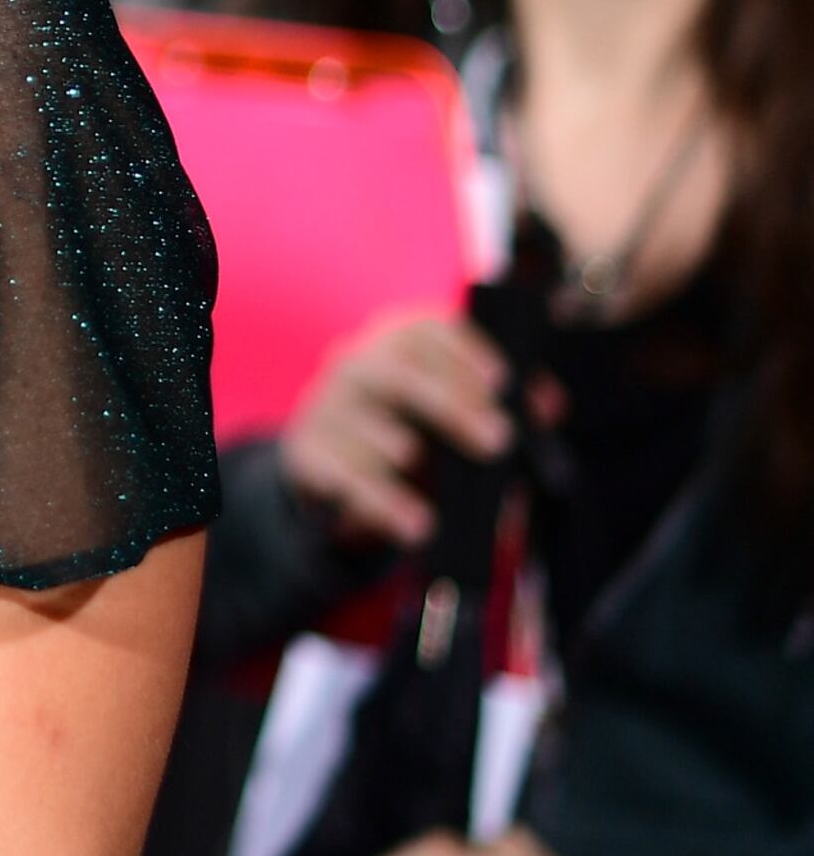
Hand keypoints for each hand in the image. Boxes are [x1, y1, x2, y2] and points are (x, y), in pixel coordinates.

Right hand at [277, 310, 512, 547]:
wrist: (336, 470)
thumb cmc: (411, 428)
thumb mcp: (451, 408)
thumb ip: (498, 403)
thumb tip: (548, 407)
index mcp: (393, 346)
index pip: (421, 330)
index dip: (462, 349)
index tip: (502, 380)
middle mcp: (353, 367)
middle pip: (392, 369)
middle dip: (446, 401)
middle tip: (498, 440)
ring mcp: (324, 410)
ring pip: (354, 418)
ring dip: (392, 441)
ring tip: (421, 463)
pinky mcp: (306, 456)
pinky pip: (339, 475)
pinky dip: (379, 500)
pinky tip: (416, 525)